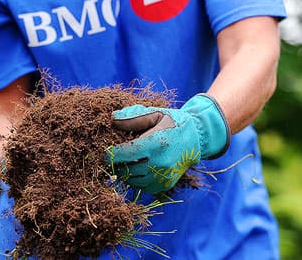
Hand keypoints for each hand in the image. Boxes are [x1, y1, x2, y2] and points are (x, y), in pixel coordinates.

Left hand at [107, 94, 229, 193]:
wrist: (197, 138)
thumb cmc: (173, 123)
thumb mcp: (155, 114)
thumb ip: (133, 117)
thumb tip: (112, 119)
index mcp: (156, 143)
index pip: (124, 154)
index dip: (110, 154)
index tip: (104, 152)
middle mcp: (161, 163)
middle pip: (126, 170)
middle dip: (116, 164)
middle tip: (113, 157)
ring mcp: (164, 176)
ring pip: (133, 181)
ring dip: (125, 173)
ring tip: (125, 162)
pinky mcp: (165, 185)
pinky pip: (142, 187)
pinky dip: (136, 180)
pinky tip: (137, 168)